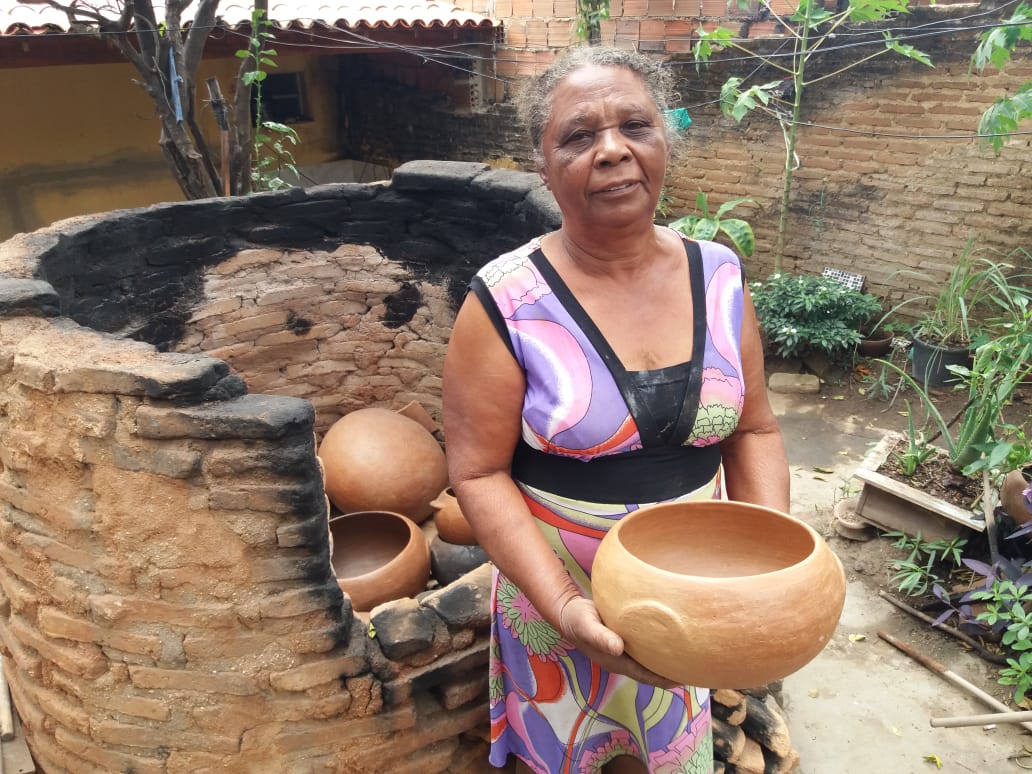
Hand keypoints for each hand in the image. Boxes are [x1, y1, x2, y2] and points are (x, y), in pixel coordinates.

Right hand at [559, 596, 679, 689]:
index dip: (663, 679)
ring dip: (666, 660)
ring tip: (689, 657)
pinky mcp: (626, 637)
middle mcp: (623, 659)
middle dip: (671, 672)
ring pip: (650, 660)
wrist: (568, 611)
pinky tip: (671, 638)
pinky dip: (659, 646)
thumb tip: (618, 648)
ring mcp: (625, 650)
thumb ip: (600, 637)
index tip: (683, 679)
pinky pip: (646, 646)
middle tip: (695, 668)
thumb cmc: (577, 619)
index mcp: (616, 661)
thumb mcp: (586, 626)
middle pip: (652, 671)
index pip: (645, 675)